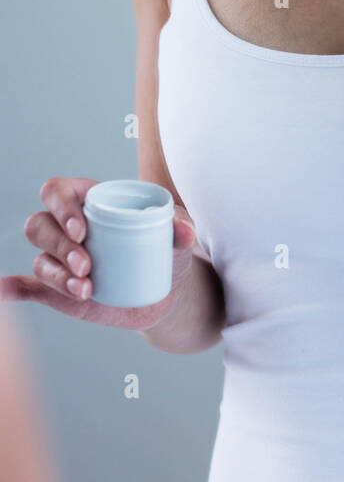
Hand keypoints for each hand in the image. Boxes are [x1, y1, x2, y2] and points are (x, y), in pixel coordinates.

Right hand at [0, 176, 197, 329]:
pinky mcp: (58, 290)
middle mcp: (68, 227)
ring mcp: (61, 259)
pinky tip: (4, 290)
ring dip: (56, 275)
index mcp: (90, 200)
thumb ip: (180, 228)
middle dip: (60, 246)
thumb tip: (186, 232)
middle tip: (87, 266)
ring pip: (40, 259)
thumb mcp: (176, 234)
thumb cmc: (166, 248)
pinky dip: (12, 289)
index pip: (57, 191)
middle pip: (41, 225)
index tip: (82, 230)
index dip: (61, 207)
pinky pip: (28, 287)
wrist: (165, 289)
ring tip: (86, 288)